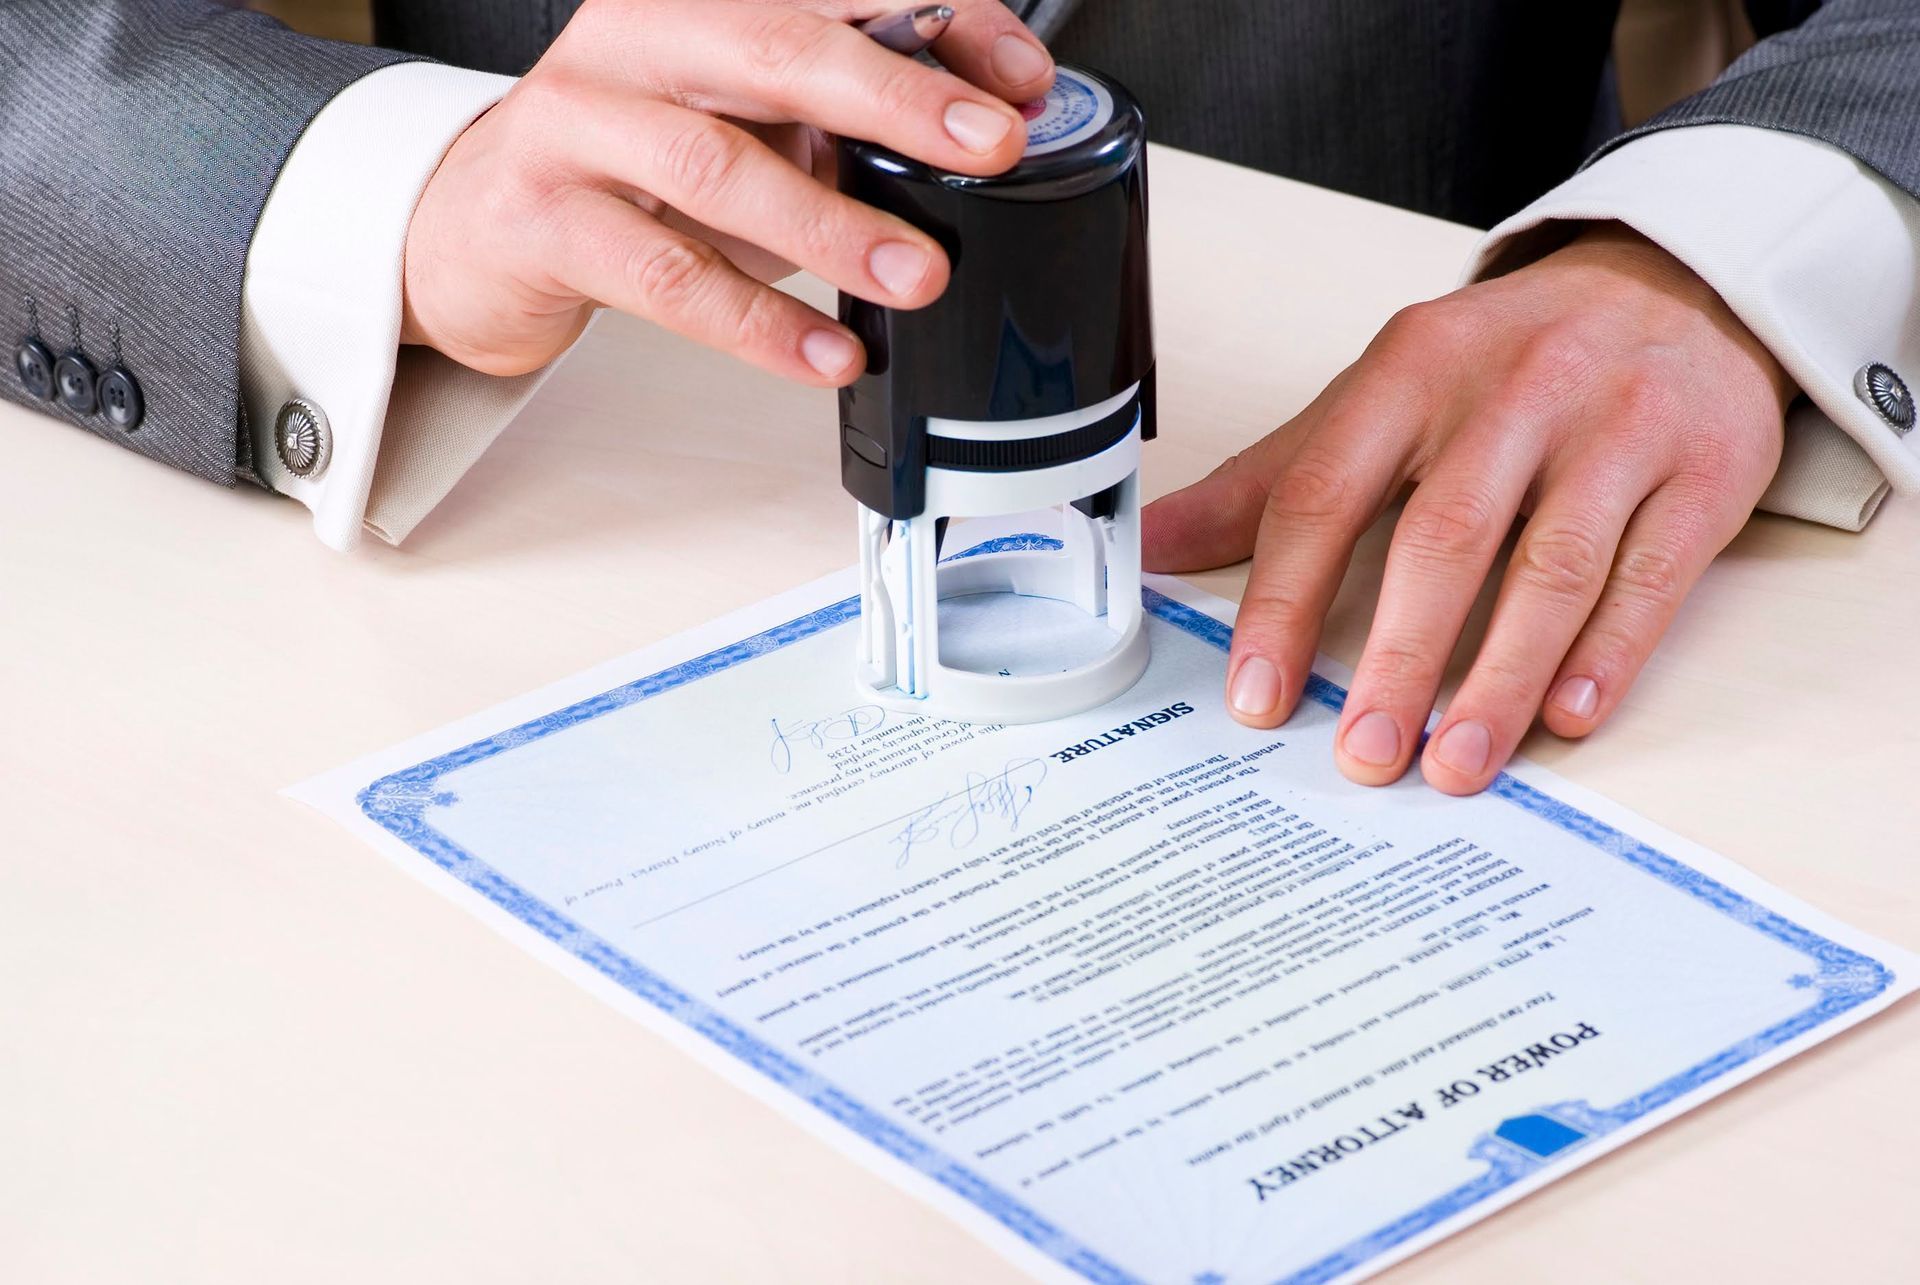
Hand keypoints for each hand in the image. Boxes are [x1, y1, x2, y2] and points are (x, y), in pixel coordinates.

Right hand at [400, 0, 1052, 379]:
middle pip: (778, 47)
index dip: (938, 22)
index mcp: (696, 0)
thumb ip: (835, 123)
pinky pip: (666, 273)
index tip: (1020, 81)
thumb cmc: (624, 174)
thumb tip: (974, 136)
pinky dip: (757, 321)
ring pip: (718, 164)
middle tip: (990, 148)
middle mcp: (633, 38)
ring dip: (832, 226)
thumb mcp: (740, 127)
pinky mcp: (541, 217)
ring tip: (916, 275)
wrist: (469, 229)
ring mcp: (576, 121)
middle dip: (899, 97)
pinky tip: (825, 351)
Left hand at [1145, 224, 1793, 793]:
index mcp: (1410, 370)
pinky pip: (1652, 576)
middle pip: (1444, 538)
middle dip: (1397, 658)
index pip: (1325, 492)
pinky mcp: (1704, 472)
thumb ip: (1270, 479)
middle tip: (1363, 753)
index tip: (1257, 696)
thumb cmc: (1501, 362)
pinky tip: (1565, 718)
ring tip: (1455, 764)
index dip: (1283, 601)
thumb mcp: (1379, 395)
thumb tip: (1152, 547)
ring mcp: (1617, 430)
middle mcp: (1513, 393)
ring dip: (1499, 679)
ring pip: (1553, 569)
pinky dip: (1607, 655)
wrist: (1672, 285)